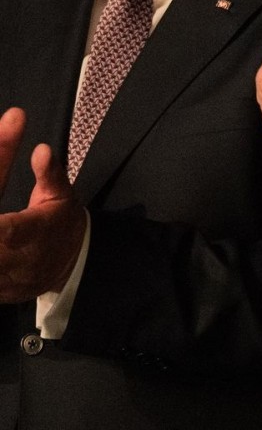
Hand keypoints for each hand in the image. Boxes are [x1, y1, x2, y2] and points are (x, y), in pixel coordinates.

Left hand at [0, 108, 86, 300]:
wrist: (72, 263)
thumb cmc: (61, 222)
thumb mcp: (60, 194)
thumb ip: (49, 173)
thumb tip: (41, 150)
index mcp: (39, 229)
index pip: (11, 229)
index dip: (0, 228)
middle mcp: (23, 258)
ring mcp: (10, 280)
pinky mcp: (1, 293)